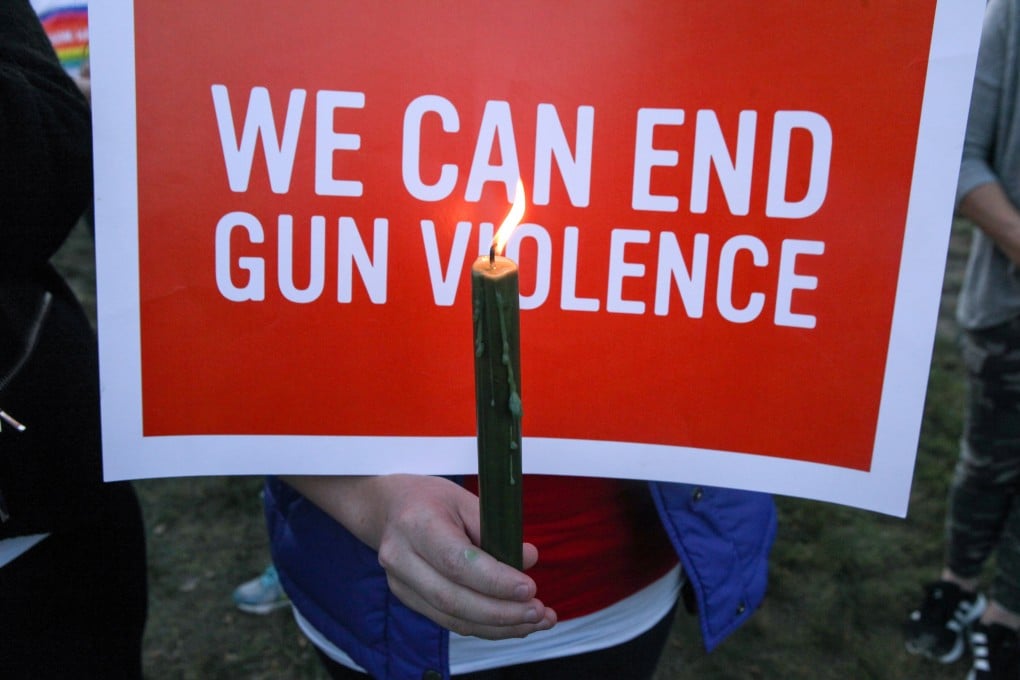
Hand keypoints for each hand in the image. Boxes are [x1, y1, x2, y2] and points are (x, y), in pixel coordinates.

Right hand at [281, 474, 556, 638]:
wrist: (386, 508)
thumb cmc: (429, 499)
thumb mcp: (463, 498)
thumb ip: (496, 528)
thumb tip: (529, 559)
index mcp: (416, 524)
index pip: (457, 561)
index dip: (494, 581)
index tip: (529, 588)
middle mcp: (401, 558)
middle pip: (453, 598)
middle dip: (501, 612)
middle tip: (539, 613)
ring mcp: (400, 584)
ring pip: (452, 618)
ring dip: (498, 626)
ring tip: (536, 621)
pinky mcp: (408, 600)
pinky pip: (449, 621)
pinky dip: (484, 627)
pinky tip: (514, 623)